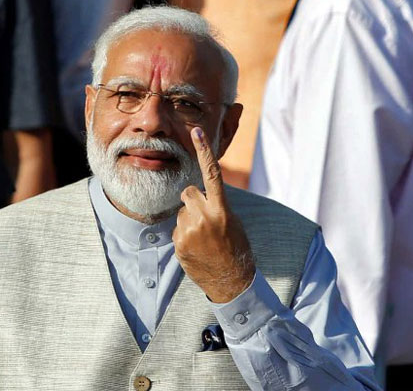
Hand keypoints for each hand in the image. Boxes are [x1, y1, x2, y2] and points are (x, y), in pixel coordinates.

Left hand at [172, 127, 255, 302]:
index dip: (204, 151)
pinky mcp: (179, 243)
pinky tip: (197, 247)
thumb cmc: (236, 247)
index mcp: (222, 209)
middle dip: (193, 200)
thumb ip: (216, 204)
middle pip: (188, 192)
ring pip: (182, 211)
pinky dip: (184, 235)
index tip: (196, 132)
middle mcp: (205, 217)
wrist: (232, 280)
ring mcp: (190, 231)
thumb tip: (196, 193)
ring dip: (189, 219)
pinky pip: (176, 229)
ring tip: (203, 237)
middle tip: (205, 218)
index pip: (212, 174)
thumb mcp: (233, 222)